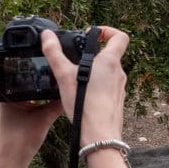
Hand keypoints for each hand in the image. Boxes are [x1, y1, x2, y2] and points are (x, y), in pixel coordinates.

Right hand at [44, 26, 143, 167]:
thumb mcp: (64, 77)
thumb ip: (55, 54)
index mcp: (110, 62)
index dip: (108, 31)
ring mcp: (120, 88)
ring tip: (77, 79)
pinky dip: (98, 85)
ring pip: (109, 72)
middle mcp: (119, 73)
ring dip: (95, 71)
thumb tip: (47, 35)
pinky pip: (108, 86)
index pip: (120, 36)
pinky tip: (83, 95)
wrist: (100, 136)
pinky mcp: (118, 100)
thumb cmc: (85, 107)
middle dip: (94, 53)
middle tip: (77, 58)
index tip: (93, 34)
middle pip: (111, 54)